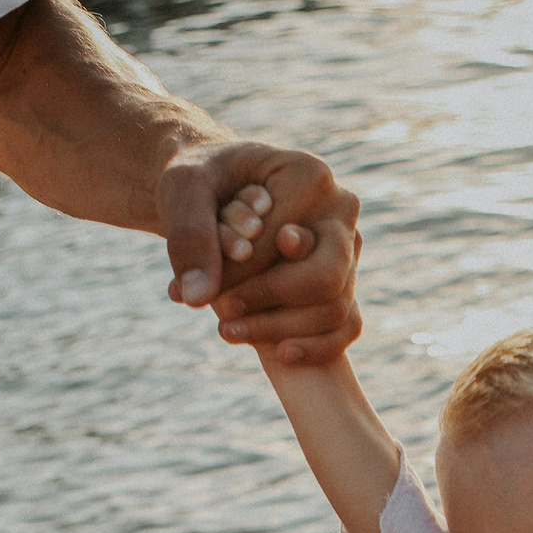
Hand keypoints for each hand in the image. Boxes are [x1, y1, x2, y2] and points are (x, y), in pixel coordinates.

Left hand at [197, 185, 364, 368]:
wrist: (219, 188)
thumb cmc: (202, 181)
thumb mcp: (184, 192)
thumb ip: (190, 238)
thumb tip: (197, 299)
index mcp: (311, 177)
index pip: (281, 246)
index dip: (241, 277)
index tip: (202, 291)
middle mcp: (341, 211)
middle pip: (323, 280)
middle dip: (267, 303)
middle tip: (221, 313)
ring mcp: (348, 247)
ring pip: (333, 309)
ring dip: (280, 330)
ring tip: (227, 329)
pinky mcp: (345, 277)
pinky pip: (346, 325)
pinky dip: (314, 347)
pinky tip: (279, 355)